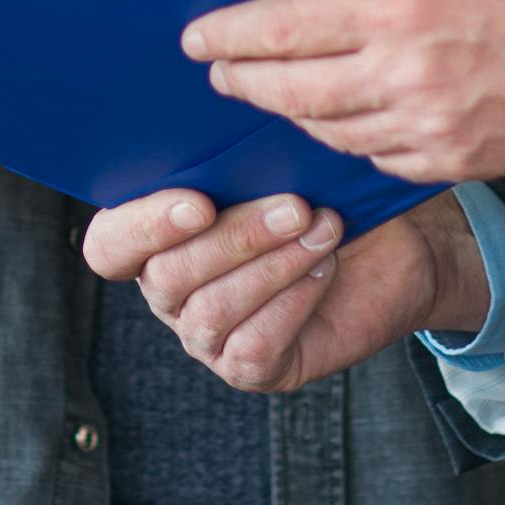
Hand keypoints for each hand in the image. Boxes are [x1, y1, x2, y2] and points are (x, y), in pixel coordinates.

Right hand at [84, 188, 490, 393]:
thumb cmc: (324, 191)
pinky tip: (323, 269)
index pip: (109, 245)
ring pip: (211, 311)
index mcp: (154, 234)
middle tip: (295, 206)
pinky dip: (291, 305)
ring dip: (273, 267)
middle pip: (168, 275)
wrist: (395, 246)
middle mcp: (168, 289)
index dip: (143, 226)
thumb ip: (238, 160)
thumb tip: (229, 135)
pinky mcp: (250, 368)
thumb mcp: (279, 164)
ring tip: (323, 230)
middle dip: (236, 237)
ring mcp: (206, 334)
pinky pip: (252, 347)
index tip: (200, 201)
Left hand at [184, 0, 504, 183]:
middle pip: (292, 90)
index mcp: (399, 6)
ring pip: (330, 131)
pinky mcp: (457, 159)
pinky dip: (347, 140)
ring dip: (291, 114)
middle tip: (219, 72)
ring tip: (270, 94)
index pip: (283, 28)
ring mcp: (430, 128)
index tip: (197, 38)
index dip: (229, 36)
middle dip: (244, 82)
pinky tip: (333, 122)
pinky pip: (378, 158)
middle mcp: (405, 76)